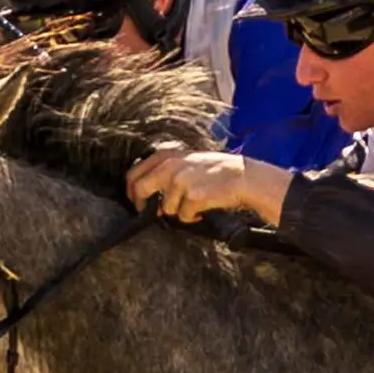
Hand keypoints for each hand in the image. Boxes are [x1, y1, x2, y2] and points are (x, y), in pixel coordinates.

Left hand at [126, 145, 285, 226]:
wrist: (242, 176)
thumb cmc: (214, 170)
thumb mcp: (185, 160)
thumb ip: (163, 170)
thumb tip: (143, 192)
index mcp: (165, 155)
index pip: (133, 174)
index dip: (131, 191)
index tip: (137, 202)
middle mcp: (169, 166)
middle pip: (139, 190)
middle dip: (143, 205)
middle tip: (153, 212)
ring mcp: (180, 182)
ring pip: (166, 208)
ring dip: (179, 211)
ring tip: (194, 202)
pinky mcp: (192, 197)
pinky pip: (183, 216)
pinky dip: (192, 217)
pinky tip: (203, 207)